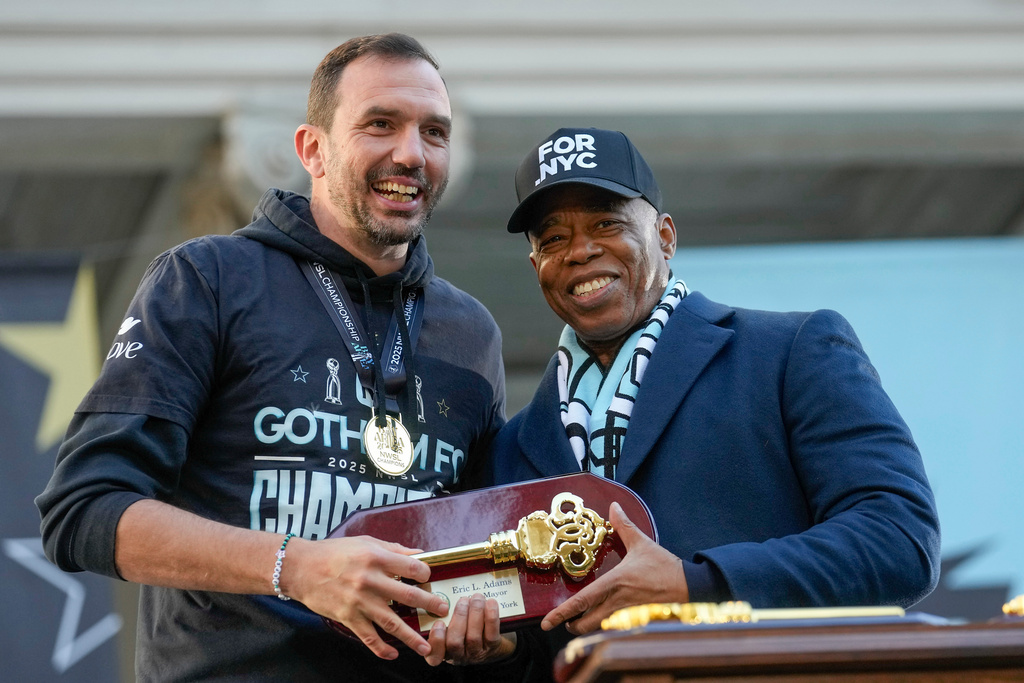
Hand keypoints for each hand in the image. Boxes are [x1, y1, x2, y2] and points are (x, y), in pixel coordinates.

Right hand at [280, 535, 448, 659]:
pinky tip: (394, 653)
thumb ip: (393, 549)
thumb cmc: (334, 552)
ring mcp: (359, 601)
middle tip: (442, 610)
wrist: (301, 568)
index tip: (430, 578)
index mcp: (375, 557)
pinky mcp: (348, 617)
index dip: (424, 573)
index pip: (410, 566)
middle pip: (407, 595)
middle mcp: (369, 580)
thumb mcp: (365, 542)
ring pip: (391, 622)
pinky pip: (368, 636)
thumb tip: (418, 554)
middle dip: (428, 603)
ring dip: (411, 636)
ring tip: (427, 646)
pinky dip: (381, 648)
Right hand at [423, 594, 516, 666]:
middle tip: (463, 600)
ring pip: (473, 637)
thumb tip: (441, 597)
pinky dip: (491, 617)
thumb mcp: (452, 628)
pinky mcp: (492, 648)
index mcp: (444, 651)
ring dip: (475, 613)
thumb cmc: (466, 631)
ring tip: (477, 598)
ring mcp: (476, 653)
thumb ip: (445, 617)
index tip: (439, 623)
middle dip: (459, 618)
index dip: (436, 640)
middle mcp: (459, 656)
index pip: (434, 656)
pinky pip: (491, 634)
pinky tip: (490, 603)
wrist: (491, 644)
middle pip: (454, 643)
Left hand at [541, 502, 688, 634]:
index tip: (546, 622)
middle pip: (586, 622)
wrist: (688, 586)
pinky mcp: (632, 616)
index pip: (582, 601)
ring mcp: (625, 612)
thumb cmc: (664, 566)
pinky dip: (600, 623)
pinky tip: (598, 617)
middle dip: (570, 625)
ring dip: (584, 626)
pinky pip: (610, 623)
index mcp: (615, 582)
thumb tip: (614, 507)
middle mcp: (616, 601)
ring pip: (597, 626)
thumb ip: (624, 526)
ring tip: (576, 622)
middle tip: (561, 623)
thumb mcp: (642, 543)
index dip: (562, 613)